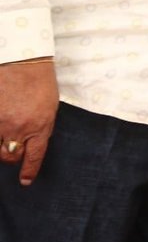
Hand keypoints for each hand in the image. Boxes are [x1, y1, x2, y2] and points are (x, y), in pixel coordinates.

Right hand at [0, 59, 59, 186]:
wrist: (22, 60)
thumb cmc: (39, 81)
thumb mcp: (49, 107)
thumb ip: (41, 126)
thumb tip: (34, 143)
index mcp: (40, 126)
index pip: (34, 156)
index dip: (29, 171)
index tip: (25, 181)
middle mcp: (19, 128)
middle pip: (10, 156)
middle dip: (12, 157)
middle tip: (14, 152)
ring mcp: (0, 122)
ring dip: (0, 148)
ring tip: (4, 139)